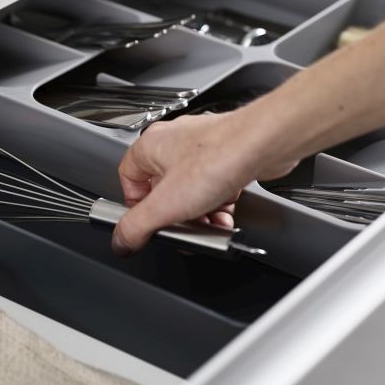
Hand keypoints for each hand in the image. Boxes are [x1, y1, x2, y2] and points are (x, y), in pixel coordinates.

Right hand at [112, 113, 296, 254]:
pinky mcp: (227, 156)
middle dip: (176, 217)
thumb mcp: (166, 205)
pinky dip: (218, 206)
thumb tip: (121, 241)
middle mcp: (176, 143)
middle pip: (163, 190)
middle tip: (183, 230)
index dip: (135, 207)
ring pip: (191, 191)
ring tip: (209, 227)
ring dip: (200, 215)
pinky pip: (215, 187)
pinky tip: (225, 219)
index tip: (145, 224)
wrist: (263, 145)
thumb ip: (137, 226)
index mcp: (151, 146)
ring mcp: (203, 149)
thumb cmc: (219, 158)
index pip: (128, 179)